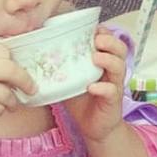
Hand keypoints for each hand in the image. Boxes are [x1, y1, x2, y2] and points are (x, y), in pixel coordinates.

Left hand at [64, 28, 127, 143]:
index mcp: (104, 63)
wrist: (93, 128)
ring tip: (96, 58)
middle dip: (110, 42)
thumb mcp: (70, 79)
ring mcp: (114, 86)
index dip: (106, 33)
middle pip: (120, 50)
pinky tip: (92, 87)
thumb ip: (62, 66)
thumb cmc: (82, 101)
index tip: (94, 28)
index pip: (111, 42)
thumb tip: (36, 51)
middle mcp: (112, 72)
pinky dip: (103, 88)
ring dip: (108, 60)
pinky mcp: (113, 101)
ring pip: (119, 67)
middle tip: (97, 40)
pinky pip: (111, 91)